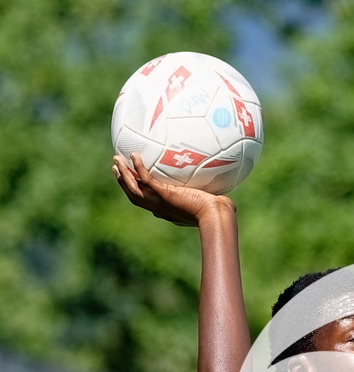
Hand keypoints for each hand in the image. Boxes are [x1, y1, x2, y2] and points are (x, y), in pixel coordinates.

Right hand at [111, 152, 233, 226]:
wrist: (216, 217)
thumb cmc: (218, 212)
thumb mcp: (210, 203)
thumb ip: (210, 196)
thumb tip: (220, 190)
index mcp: (168, 211)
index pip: (149, 203)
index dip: (140, 194)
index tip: (135, 184)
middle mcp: (161, 208)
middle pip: (135, 196)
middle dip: (124, 182)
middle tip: (116, 168)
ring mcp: (161, 202)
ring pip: (134, 189)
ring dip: (123, 175)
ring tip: (116, 160)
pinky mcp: (164, 195)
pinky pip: (145, 180)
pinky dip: (137, 168)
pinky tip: (134, 155)